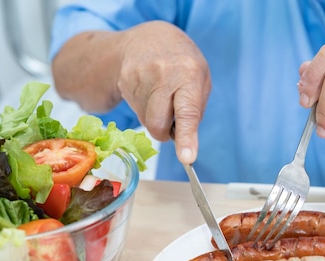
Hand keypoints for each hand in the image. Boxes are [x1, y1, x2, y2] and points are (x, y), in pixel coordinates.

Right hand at [118, 21, 210, 163]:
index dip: (187, 137)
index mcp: (189, 72)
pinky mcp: (124, 80)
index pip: (187, 112)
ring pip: (146, 121)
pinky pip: (136, 111)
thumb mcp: (200, 78)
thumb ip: (196, 108)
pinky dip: (144, 108)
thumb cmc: (182, 62)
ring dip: (155, 118)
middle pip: (158, 124)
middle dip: (164, 131)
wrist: (148, 38)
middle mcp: (163, 73)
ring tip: (161, 96)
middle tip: (171, 120)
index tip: (187, 158)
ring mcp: (139, 76)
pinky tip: (148, 90)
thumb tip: (186, 143)